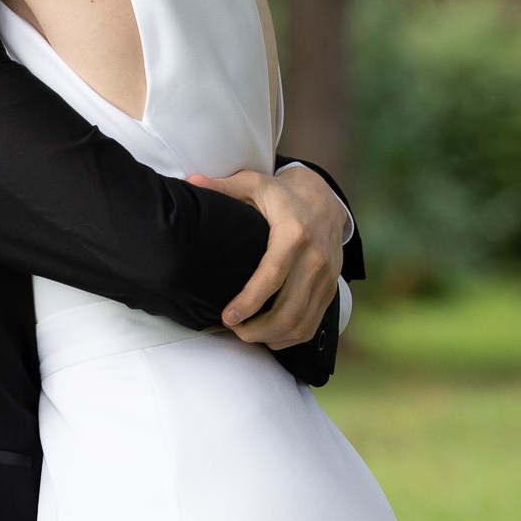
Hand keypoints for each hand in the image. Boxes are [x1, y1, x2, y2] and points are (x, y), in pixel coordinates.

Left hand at [187, 164, 346, 349]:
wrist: (325, 199)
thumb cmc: (282, 195)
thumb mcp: (254, 184)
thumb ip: (223, 187)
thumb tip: (189, 183)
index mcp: (293, 234)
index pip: (272, 276)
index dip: (249, 301)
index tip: (227, 317)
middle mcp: (315, 258)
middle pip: (288, 310)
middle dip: (257, 329)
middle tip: (233, 330)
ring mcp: (327, 277)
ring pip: (302, 323)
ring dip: (272, 336)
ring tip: (247, 334)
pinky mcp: (331, 288)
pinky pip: (313, 324)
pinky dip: (291, 337)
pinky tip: (270, 335)